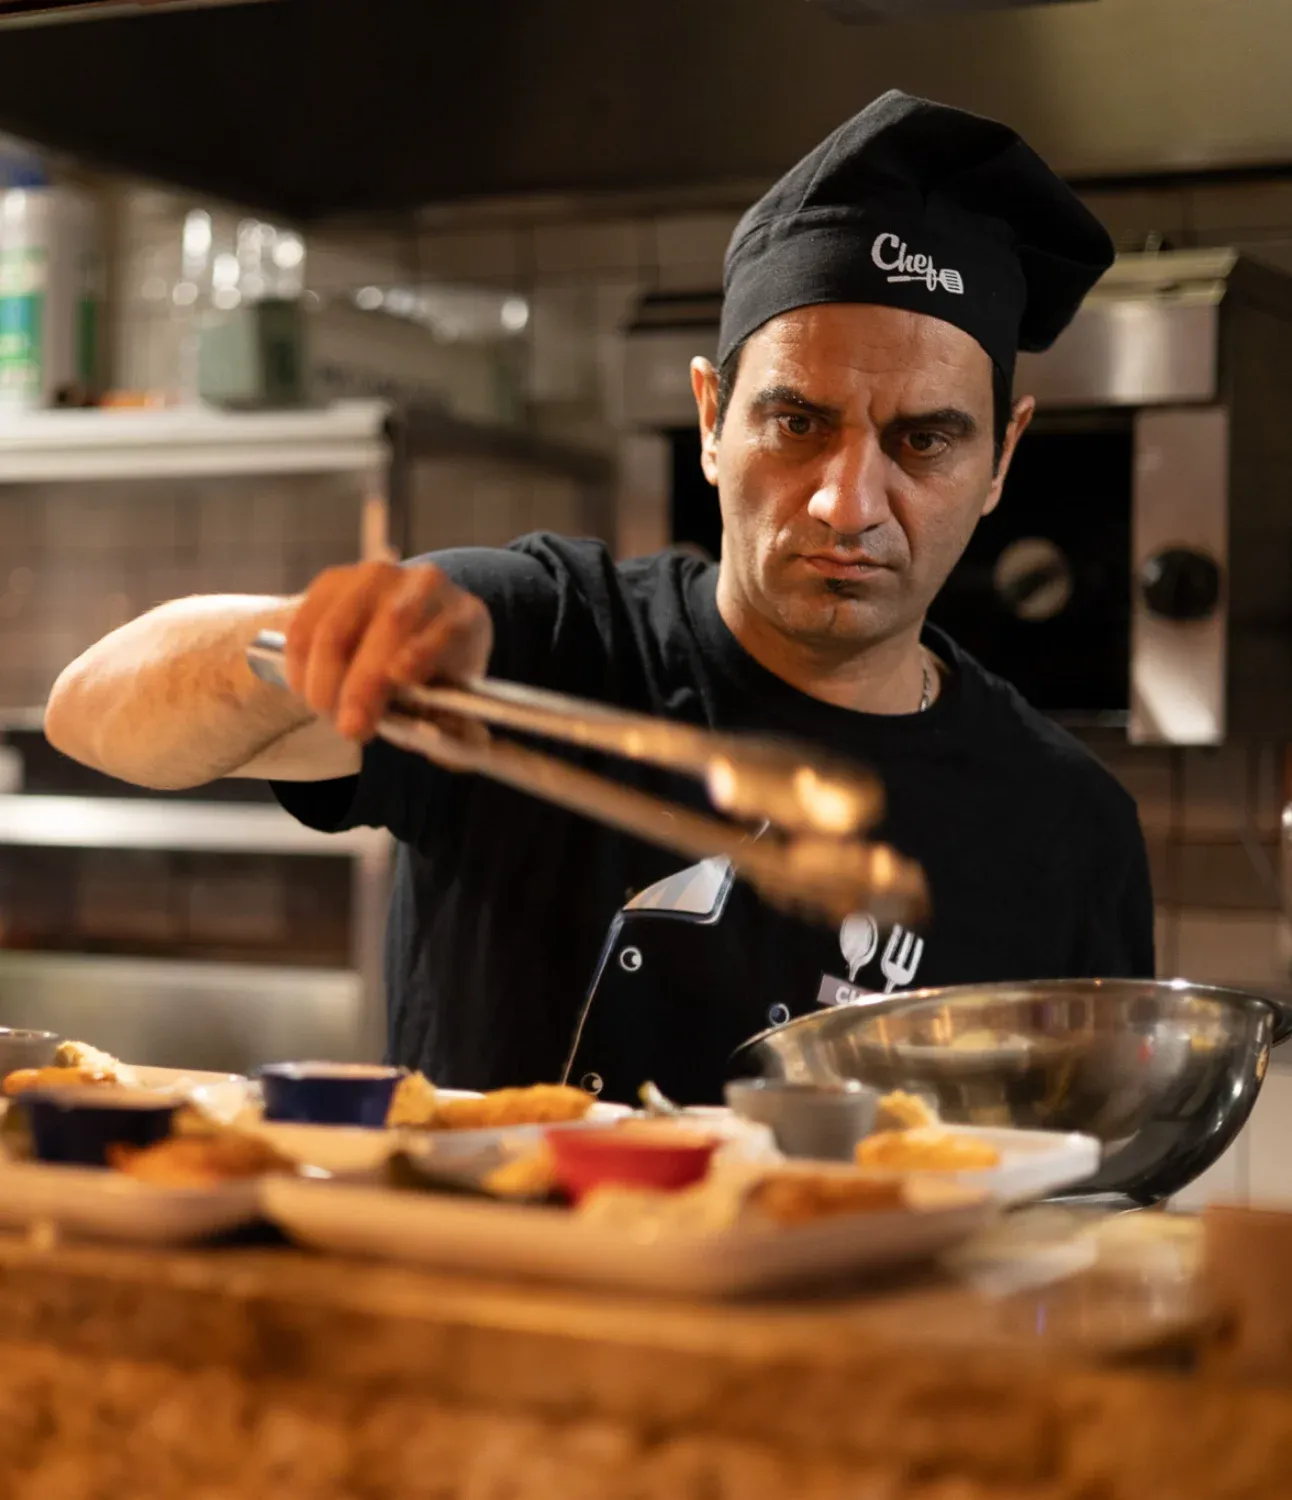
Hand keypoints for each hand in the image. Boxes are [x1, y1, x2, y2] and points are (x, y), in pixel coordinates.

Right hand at [283, 561, 492, 740]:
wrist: (413, 630)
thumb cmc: (435, 675)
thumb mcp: (455, 704)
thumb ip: (455, 730)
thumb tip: (446, 754)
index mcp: (464, 616)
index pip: (448, 627)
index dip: (423, 650)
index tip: (401, 678)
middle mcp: (422, 585)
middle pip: (388, 625)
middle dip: (363, 682)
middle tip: (350, 728)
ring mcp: (374, 577)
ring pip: (337, 626)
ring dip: (324, 677)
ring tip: (326, 714)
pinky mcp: (332, 582)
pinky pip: (305, 624)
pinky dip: (300, 663)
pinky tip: (307, 691)